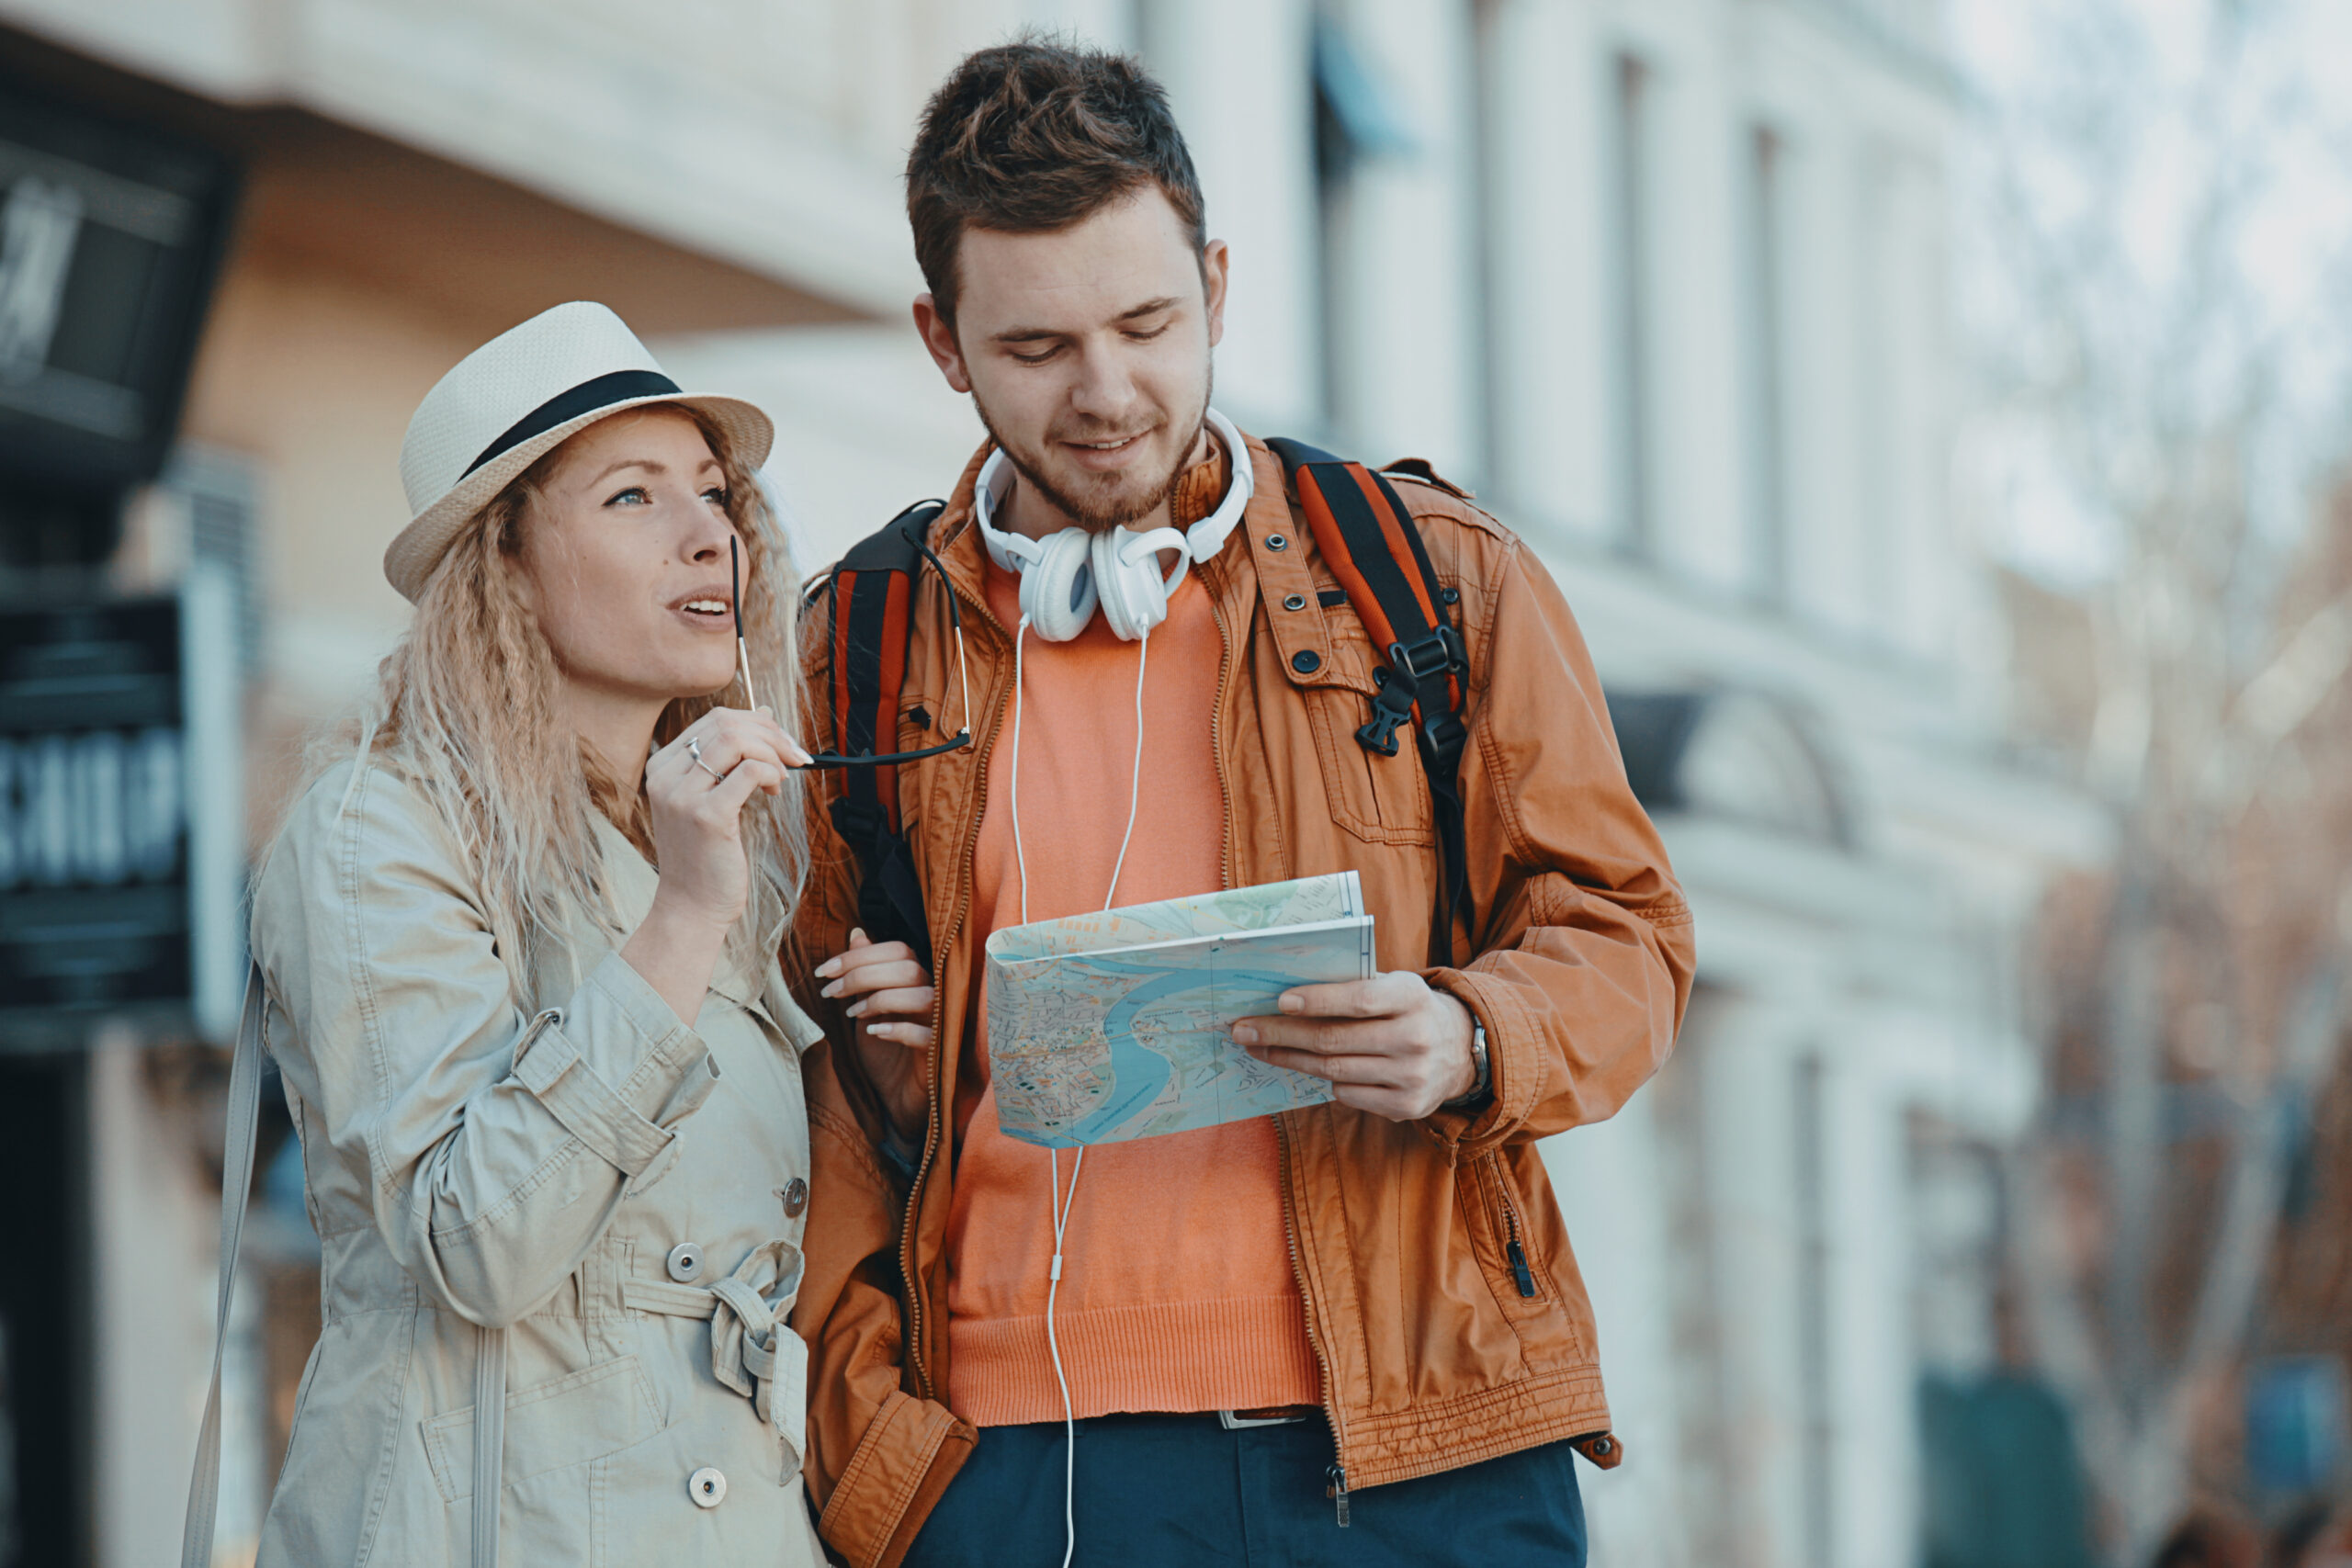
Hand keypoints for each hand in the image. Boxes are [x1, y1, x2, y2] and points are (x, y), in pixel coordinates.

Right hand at [642, 707, 809, 933]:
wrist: (691, 906)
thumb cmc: (705, 855)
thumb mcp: (712, 798)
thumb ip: (731, 759)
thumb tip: (764, 714)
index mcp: (662, 766)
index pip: (714, 719)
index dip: (757, 723)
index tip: (782, 743)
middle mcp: (665, 776)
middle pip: (726, 723)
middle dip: (771, 734)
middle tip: (795, 757)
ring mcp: (682, 796)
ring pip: (737, 740)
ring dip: (772, 753)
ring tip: (782, 778)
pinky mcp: (706, 816)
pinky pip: (749, 772)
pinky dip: (771, 774)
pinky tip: (775, 793)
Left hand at [814, 928, 933, 1137]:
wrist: (896, 1098)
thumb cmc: (885, 1053)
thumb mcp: (866, 1008)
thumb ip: (865, 972)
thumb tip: (857, 933)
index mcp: (917, 981)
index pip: (897, 950)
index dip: (858, 955)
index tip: (824, 971)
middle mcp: (934, 996)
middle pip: (907, 967)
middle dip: (862, 975)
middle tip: (830, 992)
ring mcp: (940, 1024)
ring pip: (922, 995)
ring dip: (880, 999)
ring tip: (852, 1014)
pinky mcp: (939, 1053)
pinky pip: (927, 1034)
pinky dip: (898, 1029)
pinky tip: (875, 1033)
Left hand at [1232, 972, 1477, 1121]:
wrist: (1460, 1049)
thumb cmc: (1408, 1009)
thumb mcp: (1393, 985)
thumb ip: (1352, 986)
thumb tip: (1285, 994)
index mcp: (1411, 996)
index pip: (1358, 999)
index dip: (1317, 1001)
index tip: (1279, 1001)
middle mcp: (1415, 1037)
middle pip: (1334, 1040)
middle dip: (1281, 1034)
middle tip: (1244, 1029)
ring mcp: (1412, 1076)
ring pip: (1333, 1071)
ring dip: (1289, 1059)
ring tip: (1259, 1048)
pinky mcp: (1406, 1107)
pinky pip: (1347, 1094)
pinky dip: (1325, 1080)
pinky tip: (1309, 1067)